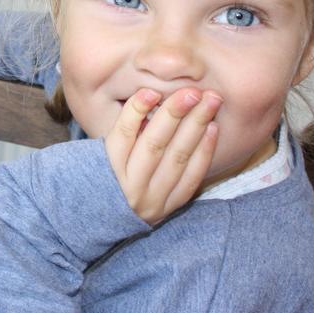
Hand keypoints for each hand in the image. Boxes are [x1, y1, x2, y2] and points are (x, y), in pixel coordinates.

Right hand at [105, 88, 221, 224]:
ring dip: (196, 126)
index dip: (136, 110)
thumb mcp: (102, 154)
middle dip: (175, 113)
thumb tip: (151, 97)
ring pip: (177, 159)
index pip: (123, 135)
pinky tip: (212, 128)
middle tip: (192, 91)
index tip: (151, 90)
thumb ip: (124, 130)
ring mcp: (151, 200)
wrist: (104, 222)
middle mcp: (129, 187)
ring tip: (210, 101)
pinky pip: (191, 178)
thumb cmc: (104, 177)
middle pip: (154, 145)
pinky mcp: (169, 208)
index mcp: (106, 170)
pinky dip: (204, 152)